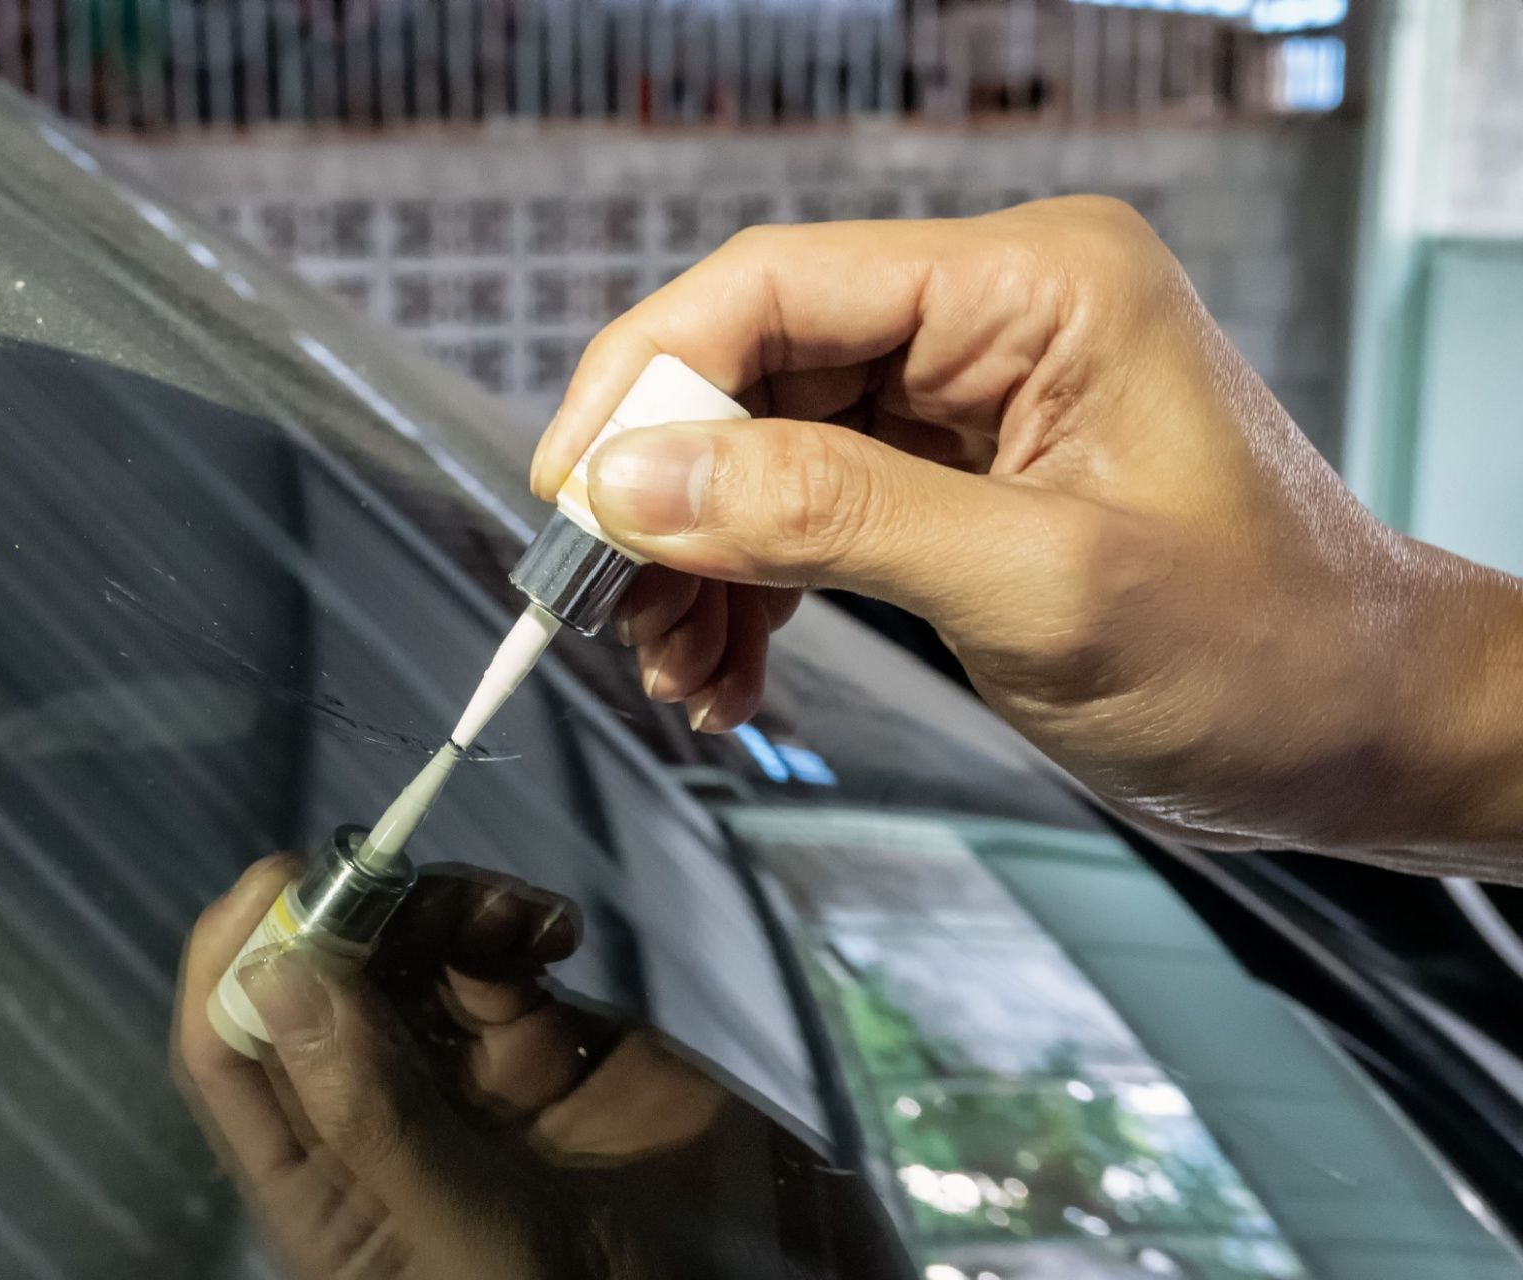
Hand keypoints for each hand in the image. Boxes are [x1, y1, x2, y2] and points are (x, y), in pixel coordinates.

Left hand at [173, 858, 904, 1279]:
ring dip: (437, 906)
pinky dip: (513, 918)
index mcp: (330, 1192)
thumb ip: (376, 1118)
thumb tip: (278, 981)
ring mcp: (463, 1073)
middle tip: (391, 868)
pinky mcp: (543, 1038)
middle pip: (319, 983)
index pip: (232, 1060)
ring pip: (404, 948)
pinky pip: (496, 950)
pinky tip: (555, 929)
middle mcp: (380, 1123)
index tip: (278, 884)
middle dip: (347, 913)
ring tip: (508, 916)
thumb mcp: (471, 1238)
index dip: (235, 965)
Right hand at [531, 198, 1522, 861]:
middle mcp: (994, 318)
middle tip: (607, 606)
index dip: (647, 381)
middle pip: (751, 366)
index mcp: (1036, 287)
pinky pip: (806, 506)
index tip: (572, 498)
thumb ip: (825, 518)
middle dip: (666, 495)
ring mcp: (972, 397)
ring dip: (698, 560)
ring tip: (677, 670)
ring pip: (762, 446)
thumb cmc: (1269, 653)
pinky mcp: (956, 475)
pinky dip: (749, 588)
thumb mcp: (1038, 588)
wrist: (1363, 734)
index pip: (776, 285)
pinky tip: (727, 668)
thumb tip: (639, 484)